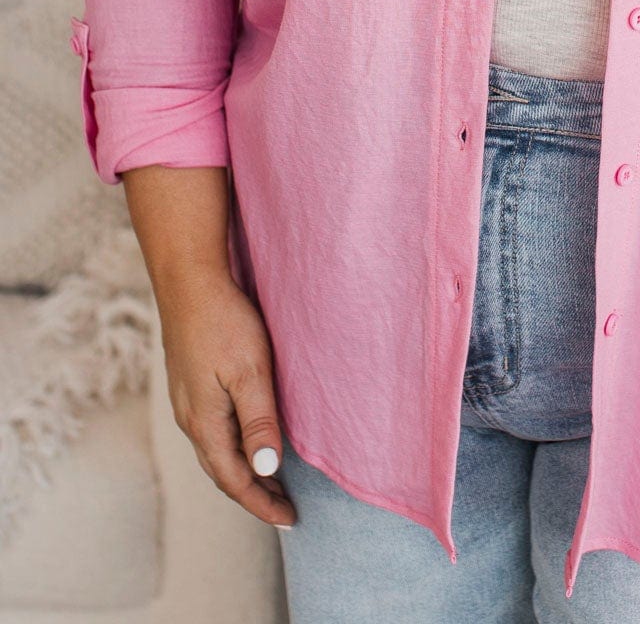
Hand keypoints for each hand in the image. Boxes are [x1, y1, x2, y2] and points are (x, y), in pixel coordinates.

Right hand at [158, 267, 296, 528]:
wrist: (188, 281)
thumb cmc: (224, 322)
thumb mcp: (250, 371)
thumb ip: (259, 421)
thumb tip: (267, 469)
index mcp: (205, 422)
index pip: (234, 480)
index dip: (262, 503)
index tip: (290, 519)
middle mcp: (191, 418)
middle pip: (222, 472)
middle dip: (254, 494)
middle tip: (285, 508)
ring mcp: (187, 401)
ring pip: (216, 451)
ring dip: (243, 471)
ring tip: (273, 480)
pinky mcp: (190, 384)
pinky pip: (212, 431)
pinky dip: (234, 447)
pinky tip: (249, 438)